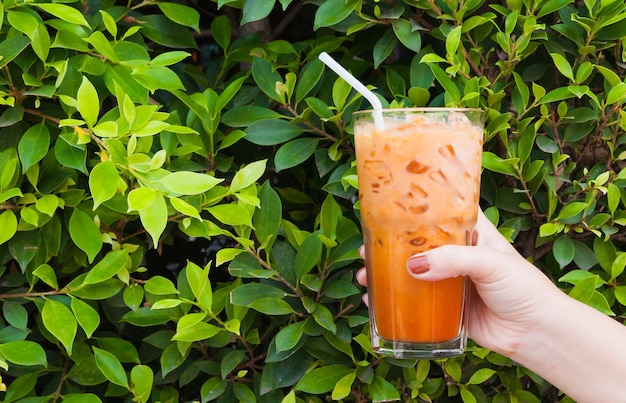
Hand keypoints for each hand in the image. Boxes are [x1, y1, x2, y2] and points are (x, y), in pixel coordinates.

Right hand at [356, 210, 562, 356]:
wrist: (536, 332)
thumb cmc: (523, 288)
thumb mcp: (490, 263)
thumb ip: (453, 260)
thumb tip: (414, 266)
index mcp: (472, 233)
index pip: (440, 212)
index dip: (415, 208)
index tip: (387, 206)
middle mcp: (457, 254)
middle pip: (417, 244)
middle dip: (389, 245)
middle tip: (367, 248)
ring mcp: (450, 281)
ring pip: (412, 272)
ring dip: (387, 274)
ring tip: (365, 277)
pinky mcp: (446, 308)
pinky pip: (416, 302)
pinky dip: (395, 301)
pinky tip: (376, 302)